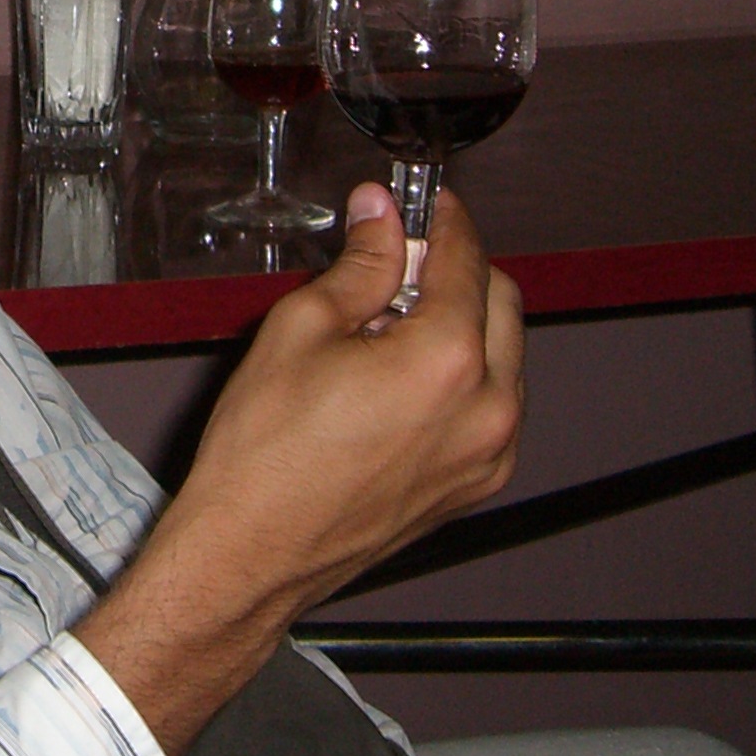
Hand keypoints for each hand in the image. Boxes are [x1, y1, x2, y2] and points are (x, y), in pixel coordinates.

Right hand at [74, 182, 523, 755]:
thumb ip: (360, 263)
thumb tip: (380, 211)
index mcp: (448, 360)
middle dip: (456, 272)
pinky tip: (396, 382)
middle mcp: (489, 410)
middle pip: (502, 302)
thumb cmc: (265, 449)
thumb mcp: (302, 328)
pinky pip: (490, 407)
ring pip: (502, 357)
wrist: (252, 552)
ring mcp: (490, 455)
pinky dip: (461, 378)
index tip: (423, 203)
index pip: (468, 260)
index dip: (443, 219)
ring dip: (461, 326)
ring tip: (385, 332)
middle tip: (394, 265)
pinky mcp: (478, 486)